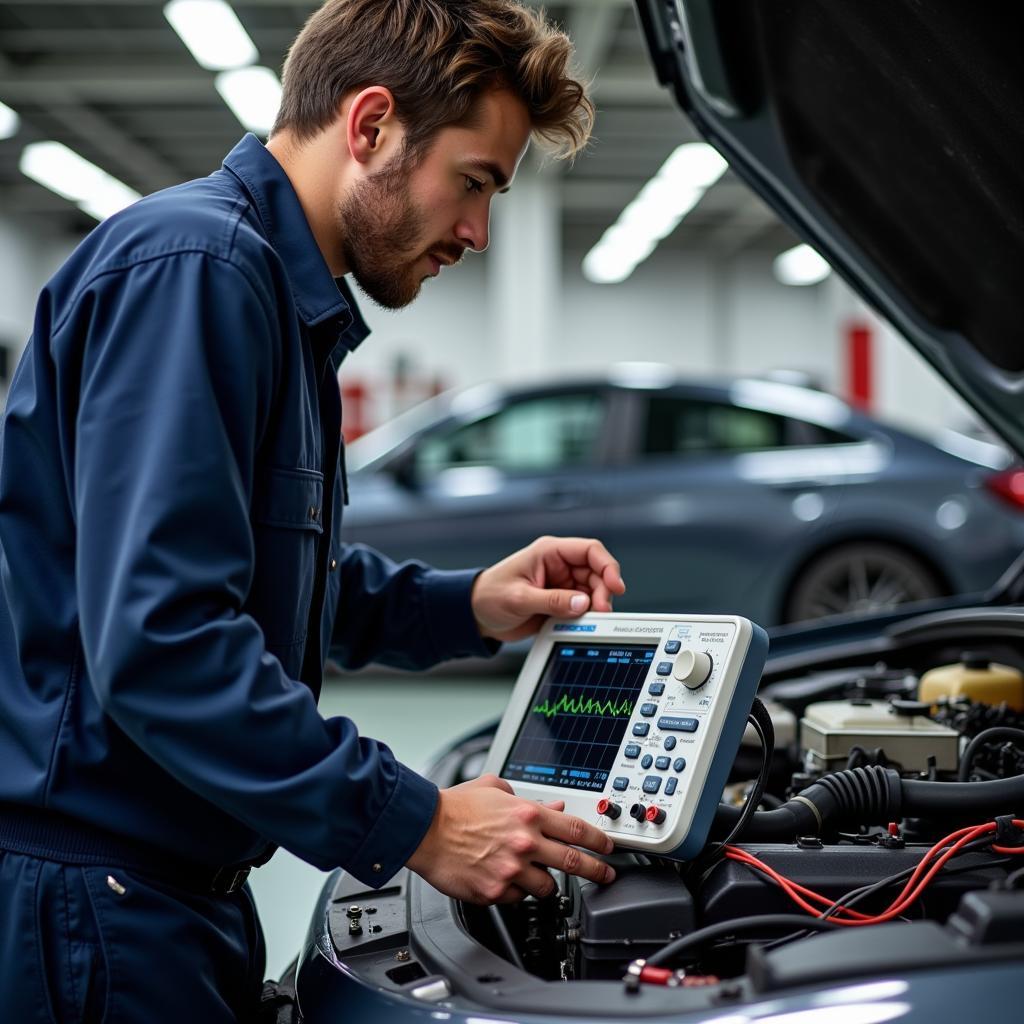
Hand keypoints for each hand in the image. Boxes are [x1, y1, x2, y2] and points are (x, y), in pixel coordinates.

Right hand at [406, 775, 615, 903]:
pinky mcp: (494, 891)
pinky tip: (504, 879)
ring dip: (547, 882)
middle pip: (575, 861)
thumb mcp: (495, 788)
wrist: (423, 828)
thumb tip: (553, 806)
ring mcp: (511, 870)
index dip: (599, 840)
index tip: (608, 847)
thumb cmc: (454, 807)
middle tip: (606, 874)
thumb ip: (527, 798)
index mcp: (528, 814)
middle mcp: (524, 842)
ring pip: (547, 886)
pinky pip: (517, 898)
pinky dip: (515, 891)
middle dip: (597, 869)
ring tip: (537, 876)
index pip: (577, 829)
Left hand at [471, 536, 625, 641]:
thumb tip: (581, 603)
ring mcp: (561, 584)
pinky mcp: (560, 602)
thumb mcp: (519, 599)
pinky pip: (582, 607)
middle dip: (602, 592)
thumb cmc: (488, 596)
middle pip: (596, 573)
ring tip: (589, 620)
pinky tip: (578, 624)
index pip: (589, 550)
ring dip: (595, 606)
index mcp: (549, 552)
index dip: (607, 566)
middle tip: (600, 611)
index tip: (615, 585)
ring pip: (593, 591)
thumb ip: (552, 601)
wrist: (475, 616)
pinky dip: (585, 616)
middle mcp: (558, 566)